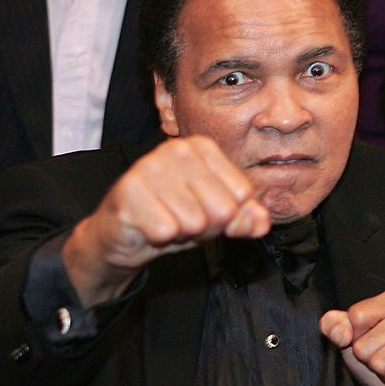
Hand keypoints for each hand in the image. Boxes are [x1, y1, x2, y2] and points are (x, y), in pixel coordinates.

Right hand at [63, 136, 270, 306]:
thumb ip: (246, 218)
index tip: (204, 209)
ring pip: (196, 222)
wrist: (122, 234)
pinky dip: (160, 238)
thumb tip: (261, 222)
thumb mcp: (217, 218)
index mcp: (203, 147)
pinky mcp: (128, 190)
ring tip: (166, 220)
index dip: (228, 215)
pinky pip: (167, 230)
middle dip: (206, 227)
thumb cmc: (174, 217)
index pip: (243, 194)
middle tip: (182, 219)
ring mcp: (150, 166)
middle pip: (223, 209)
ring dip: (182, 233)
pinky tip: (148, 225)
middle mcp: (177, 149)